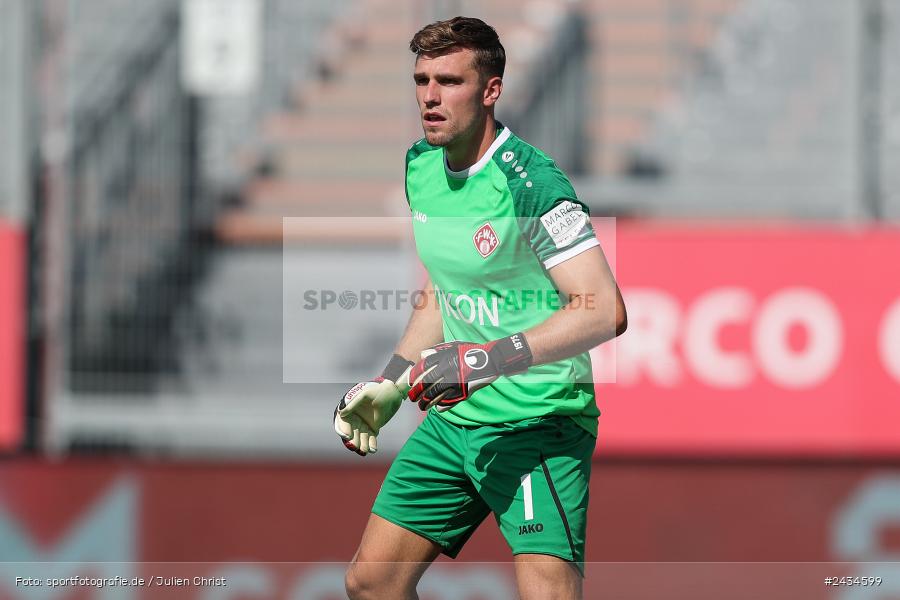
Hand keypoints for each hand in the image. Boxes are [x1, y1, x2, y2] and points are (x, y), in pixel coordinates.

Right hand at [333, 355, 412, 454]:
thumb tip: (341, 413)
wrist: (394, 392)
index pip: (342, 422)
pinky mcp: (373, 428)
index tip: (347, 436)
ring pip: (360, 438)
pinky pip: (370, 438)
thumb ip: (353, 403)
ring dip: (362, 445)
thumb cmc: (378, 390)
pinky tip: (373, 450)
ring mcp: (364, 424)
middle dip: (353, 440)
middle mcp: (355, 418)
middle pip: (351, 433)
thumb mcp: (365, 394)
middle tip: (356, 447)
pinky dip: (371, 444)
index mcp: (349, 409)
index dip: (343, 430)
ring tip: (365, 450)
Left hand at [407, 333, 531, 411]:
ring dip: (426, 402)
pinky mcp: (464, 390)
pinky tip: (437, 408)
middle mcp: (448, 369)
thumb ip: (437, 350)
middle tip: (412, 398)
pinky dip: (442, 406)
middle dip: (416, 392)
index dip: (414, 376)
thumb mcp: (453, 346)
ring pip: (435, 394)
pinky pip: (449, 400)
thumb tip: (422, 355)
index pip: (423, 368)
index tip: (410, 382)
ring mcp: (456, 381)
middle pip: (426, 383)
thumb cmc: (471, 351)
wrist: (491, 359)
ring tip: (422, 406)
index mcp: (444, 357)